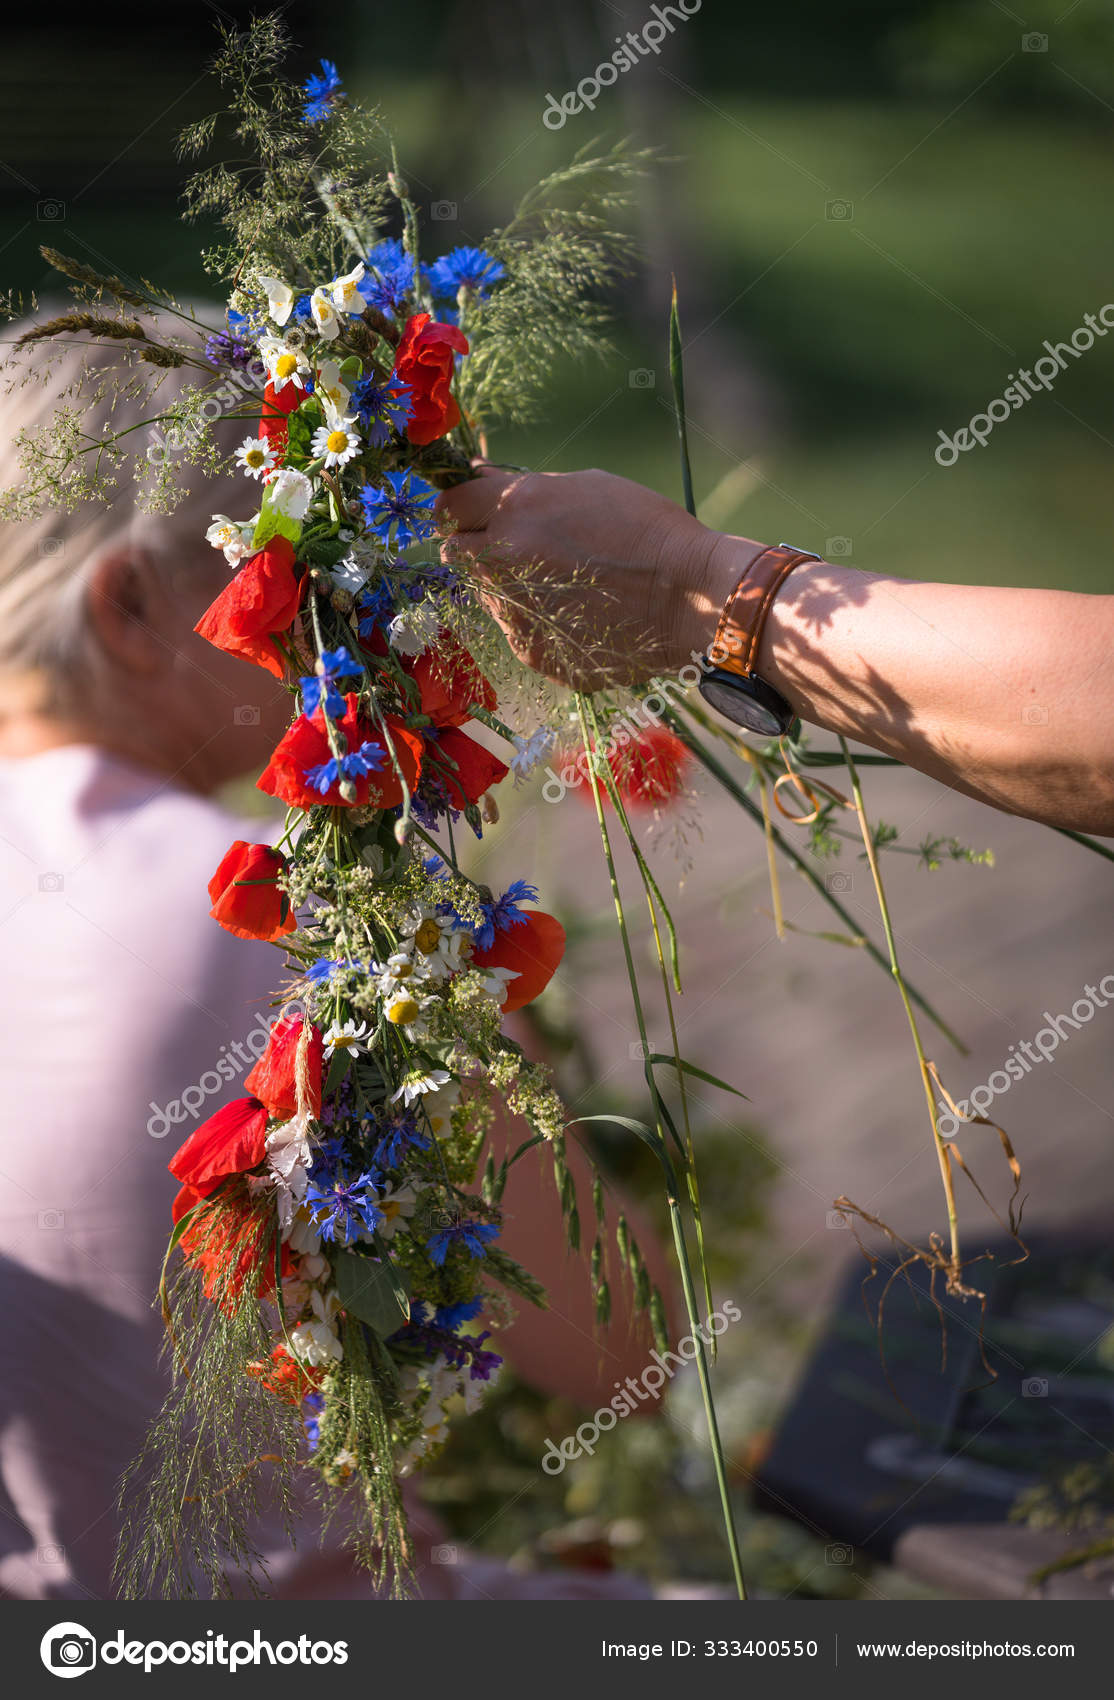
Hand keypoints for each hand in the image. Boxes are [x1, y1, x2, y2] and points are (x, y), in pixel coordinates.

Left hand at [435, 464, 740, 690]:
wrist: (691, 599)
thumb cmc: (648, 531)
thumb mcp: (586, 486)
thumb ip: (524, 488)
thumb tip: (479, 475)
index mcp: (515, 509)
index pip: (449, 507)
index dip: (461, 509)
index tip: (473, 513)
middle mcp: (503, 561)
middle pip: (458, 554)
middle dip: (478, 548)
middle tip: (518, 549)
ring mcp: (515, 613)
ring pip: (490, 596)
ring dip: (512, 587)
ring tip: (567, 584)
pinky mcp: (533, 652)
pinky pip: (521, 632)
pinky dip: (539, 623)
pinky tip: (582, 614)